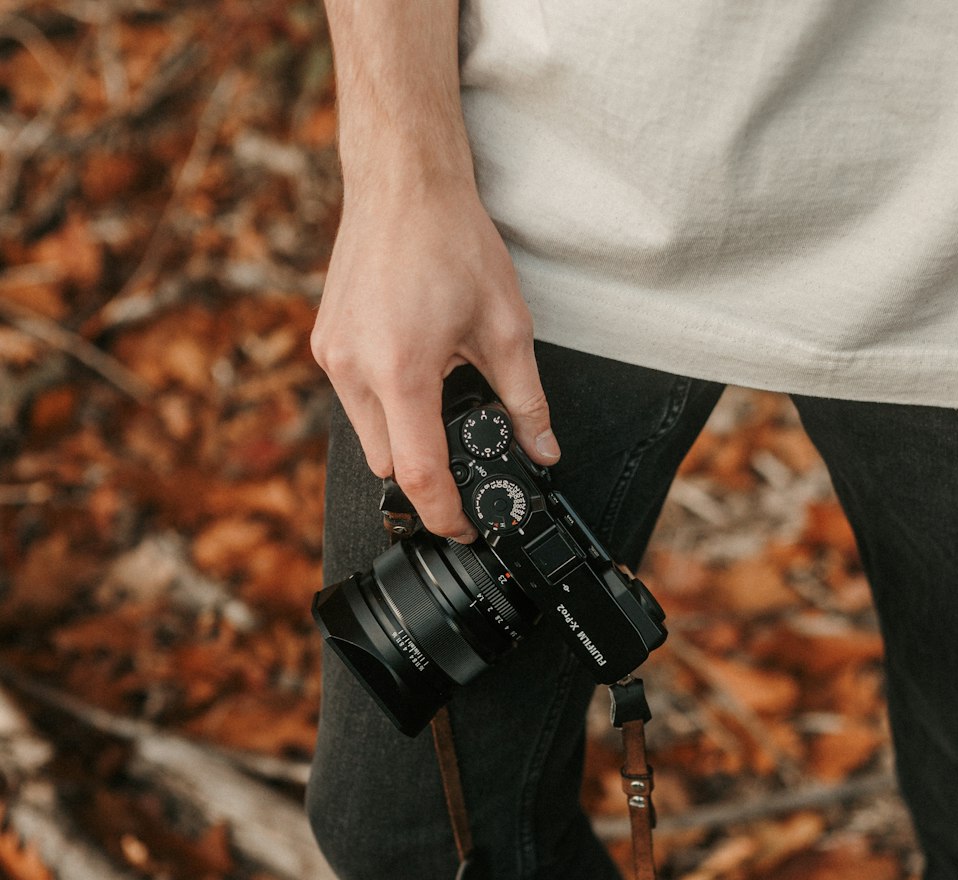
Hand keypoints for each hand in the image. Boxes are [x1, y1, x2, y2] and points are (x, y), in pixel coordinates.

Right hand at [311, 177, 559, 542]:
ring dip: (404, 436)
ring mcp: (333, 356)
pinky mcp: (325, 343)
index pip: (419, 475)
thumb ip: (525, 402)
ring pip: (368, 437)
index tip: (465, 528)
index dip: (444, 514)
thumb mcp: (507, 328)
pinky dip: (385, 405)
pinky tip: (414, 369)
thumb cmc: (451, 241)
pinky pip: (354, 401)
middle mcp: (356, 369)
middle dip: (426, 470)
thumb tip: (542, 450)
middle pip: (389, 464)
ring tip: (441, 394)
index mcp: (402, 372)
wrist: (402, 182)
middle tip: (467, 453)